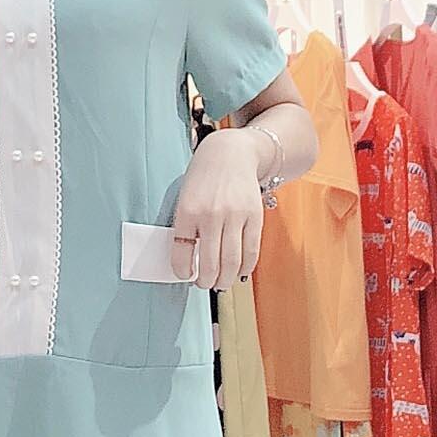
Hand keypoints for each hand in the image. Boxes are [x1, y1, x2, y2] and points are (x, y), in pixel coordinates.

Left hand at [171, 130, 266, 289]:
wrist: (230, 153)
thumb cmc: (203, 179)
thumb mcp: (186, 199)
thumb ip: (187, 229)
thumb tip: (190, 263)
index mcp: (188, 211)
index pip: (182, 254)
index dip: (182, 272)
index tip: (185, 276)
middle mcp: (211, 215)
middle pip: (209, 265)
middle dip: (206, 282)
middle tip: (204, 283)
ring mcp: (235, 216)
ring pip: (231, 263)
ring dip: (225, 280)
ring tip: (220, 282)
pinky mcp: (254, 216)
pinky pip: (251, 252)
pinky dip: (245, 268)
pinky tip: (239, 272)